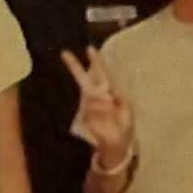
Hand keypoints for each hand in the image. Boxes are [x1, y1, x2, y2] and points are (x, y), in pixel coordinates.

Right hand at [60, 46, 133, 162]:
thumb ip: (120, 97)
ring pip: (89, 96)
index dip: (96, 61)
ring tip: (110, 110)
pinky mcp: (86, 116)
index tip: (89, 48)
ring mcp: (89, 106)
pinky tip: (105, 118)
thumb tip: (108, 90)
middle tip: (64, 53)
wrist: (118, 144)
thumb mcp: (128, 110)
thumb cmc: (124, 124)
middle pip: (83, 78)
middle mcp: (97, 96)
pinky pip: (89, 111)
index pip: (102, 73)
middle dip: (74, 66)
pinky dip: (98, 114)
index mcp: (109, 91)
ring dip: (99, 102)